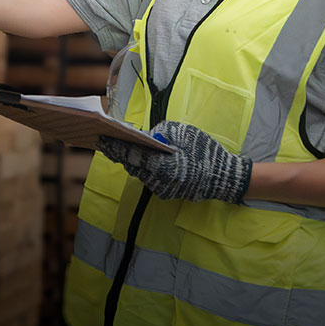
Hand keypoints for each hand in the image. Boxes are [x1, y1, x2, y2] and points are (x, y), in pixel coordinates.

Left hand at [96, 121, 251, 203]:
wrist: (224, 178)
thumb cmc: (205, 152)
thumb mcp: (184, 133)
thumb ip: (162, 131)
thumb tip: (146, 134)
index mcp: (160, 165)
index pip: (130, 155)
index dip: (114, 146)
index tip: (100, 139)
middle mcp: (157, 181)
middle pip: (131, 165)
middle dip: (119, 153)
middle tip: (106, 141)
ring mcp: (161, 190)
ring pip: (139, 173)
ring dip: (131, 161)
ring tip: (119, 147)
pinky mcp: (166, 193)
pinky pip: (149, 178)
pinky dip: (144, 168)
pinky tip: (140, 158)